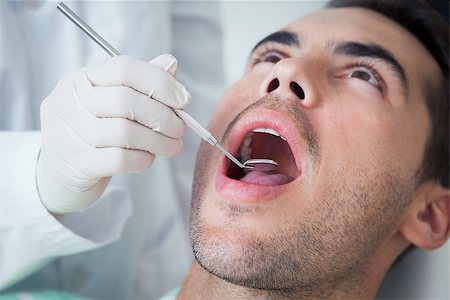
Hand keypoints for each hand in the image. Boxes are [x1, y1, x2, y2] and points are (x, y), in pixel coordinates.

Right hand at [37, 54, 189, 213]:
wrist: (60, 173)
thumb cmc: (94, 131)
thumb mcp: (112, 102)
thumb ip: (142, 83)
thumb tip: (170, 63)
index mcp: (80, 79)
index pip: (123, 68)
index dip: (159, 82)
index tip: (184, 100)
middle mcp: (67, 102)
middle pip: (125, 100)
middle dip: (163, 116)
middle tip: (180, 129)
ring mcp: (66, 133)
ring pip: (125, 132)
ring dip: (159, 141)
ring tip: (172, 146)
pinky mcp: (74, 164)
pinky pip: (119, 159)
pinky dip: (143, 159)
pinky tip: (148, 158)